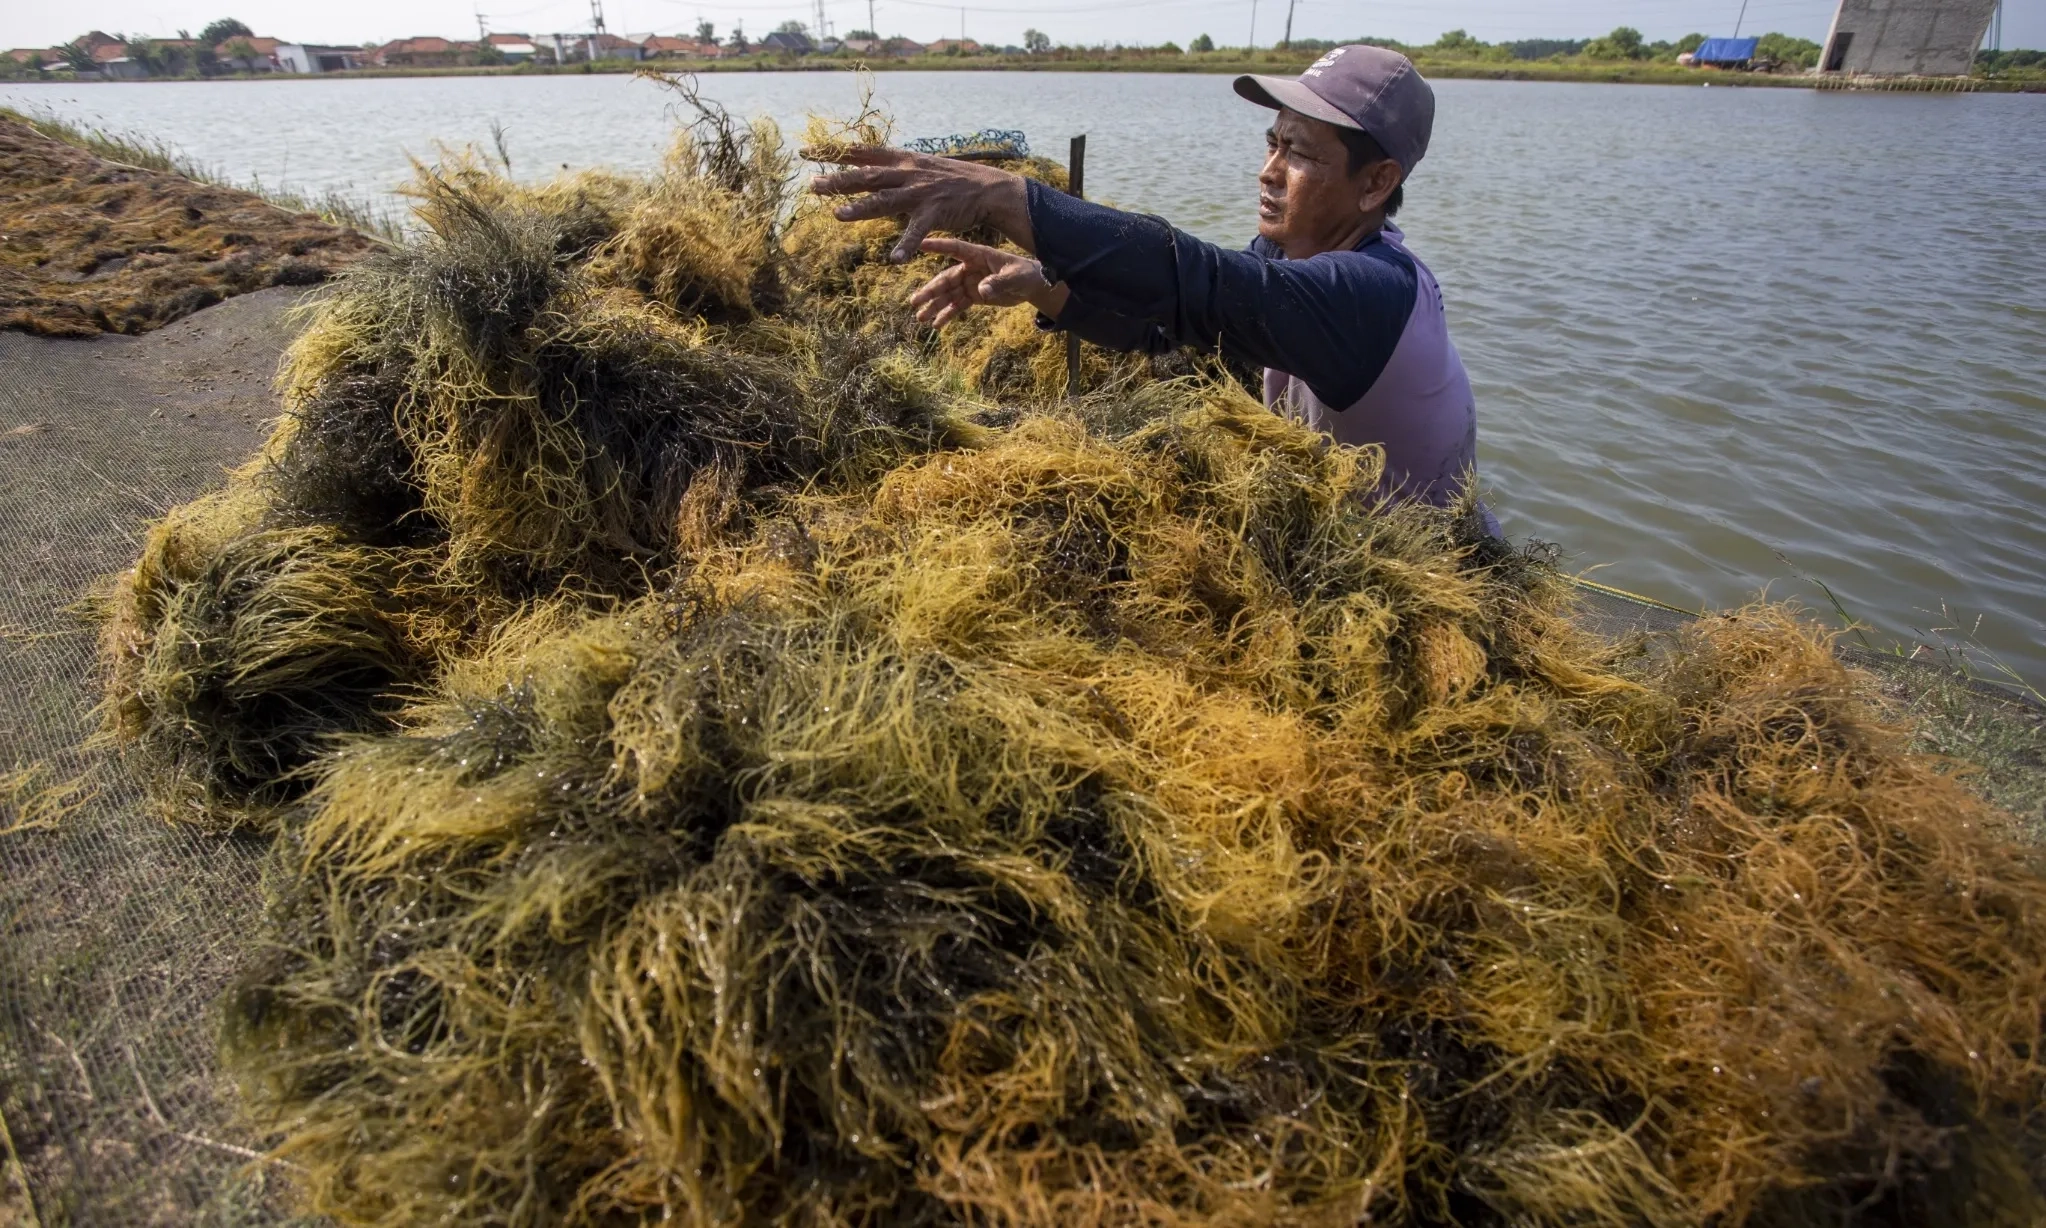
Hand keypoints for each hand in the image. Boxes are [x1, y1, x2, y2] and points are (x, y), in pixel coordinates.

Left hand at [805, 144, 1033, 262]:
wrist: (988, 187)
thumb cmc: (951, 179)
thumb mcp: (920, 166)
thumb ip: (893, 169)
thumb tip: (865, 167)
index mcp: (901, 161)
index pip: (861, 153)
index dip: (832, 152)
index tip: (805, 151)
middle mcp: (907, 174)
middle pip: (866, 177)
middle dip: (838, 181)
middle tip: (812, 185)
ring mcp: (920, 193)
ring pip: (885, 200)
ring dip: (861, 208)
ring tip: (838, 216)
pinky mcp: (935, 213)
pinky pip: (917, 232)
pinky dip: (906, 246)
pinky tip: (894, 259)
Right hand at [908, 238, 1068, 327]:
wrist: (1032, 285)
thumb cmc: (1026, 274)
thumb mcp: (1016, 277)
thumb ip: (999, 282)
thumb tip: (981, 291)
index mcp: (978, 255)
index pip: (955, 249)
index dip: (938, 247)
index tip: (919, 244)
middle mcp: (970, 268)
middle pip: (946, 279)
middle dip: (930, 291)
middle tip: (914, 301)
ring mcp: (971, 282)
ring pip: (948, 294)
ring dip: (934, 305)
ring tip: (920, 317)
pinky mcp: (975, 295)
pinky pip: (958, 305)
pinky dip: (947, 314)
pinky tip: (936, 324)